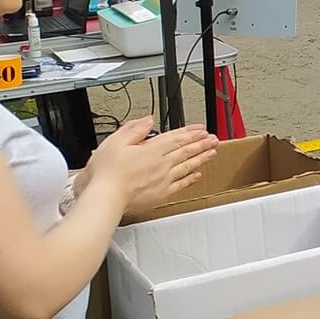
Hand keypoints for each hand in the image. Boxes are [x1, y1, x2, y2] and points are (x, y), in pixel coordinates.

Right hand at [82, 117, 219, 213]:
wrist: (105, 197)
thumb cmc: (106, 173)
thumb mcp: (115, 141)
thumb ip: (134, 129)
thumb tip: (148, 121)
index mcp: (152, 150)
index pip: (176, 138)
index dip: (190, 132)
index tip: (201, 129)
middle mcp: (161, 164)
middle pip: (186, 151)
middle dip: (202, 143)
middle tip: (214, 139)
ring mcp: (163, 179)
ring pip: (187, 166)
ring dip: (202, 158)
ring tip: (212, 152)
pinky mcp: (161, 194)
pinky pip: (181, 184)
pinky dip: (191, 178)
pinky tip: (197, 175)